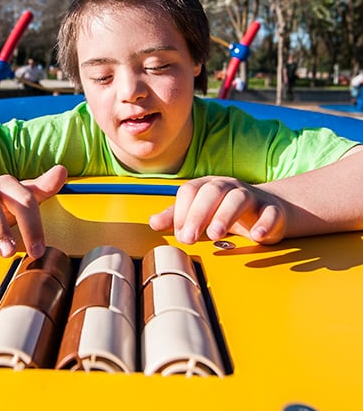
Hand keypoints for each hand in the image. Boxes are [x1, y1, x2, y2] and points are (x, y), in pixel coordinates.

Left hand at [149, 176, 287, 244]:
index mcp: (207, 186)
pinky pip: (270, 213)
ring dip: (225, 216)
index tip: (179, 233)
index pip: (190, 191)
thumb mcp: (199, 214)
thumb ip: (177, 217)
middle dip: (198, 214)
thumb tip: (153, 222)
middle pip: (212, 192)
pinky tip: (256, 235)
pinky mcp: (272, 210)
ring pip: (239, 199)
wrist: (268, 210)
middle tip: (189, 238)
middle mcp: (228, 187)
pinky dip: (264, 223)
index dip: (182, 211)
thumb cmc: (226, 212)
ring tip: (215, 234)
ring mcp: (252, 197)